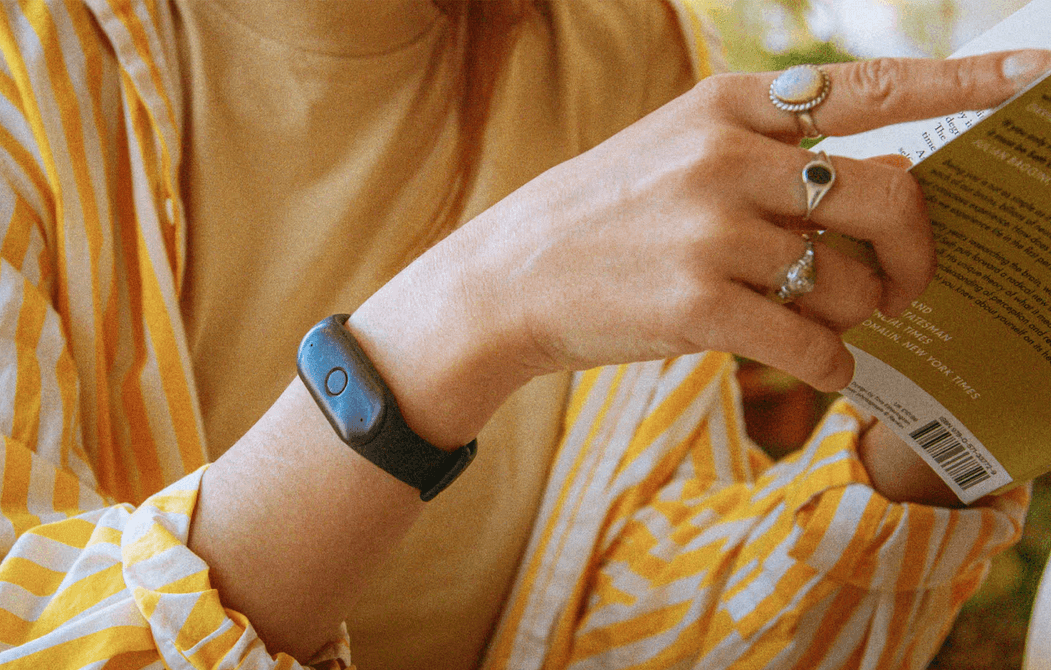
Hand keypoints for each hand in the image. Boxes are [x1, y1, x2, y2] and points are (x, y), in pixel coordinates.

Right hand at [457, 50, 1050, 392]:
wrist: (506, 278)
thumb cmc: (600, 216)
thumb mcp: (677, 151)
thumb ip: (773, 153)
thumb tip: (887, 181)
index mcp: (729, 106)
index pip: (869, 87)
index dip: (964, 82)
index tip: (1037, 74)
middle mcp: (728, 158)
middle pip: (890, 194)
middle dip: (919, 250)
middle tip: (905, 281)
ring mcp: (712, 231)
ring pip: (852, 282)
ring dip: (858, 315)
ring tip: (818, 322)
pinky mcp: (699, 307)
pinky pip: (815, 344)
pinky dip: (832, 365)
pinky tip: (813, 364)